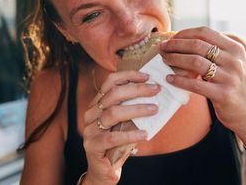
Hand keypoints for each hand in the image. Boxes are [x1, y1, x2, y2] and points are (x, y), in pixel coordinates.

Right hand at [82, 70, 158, 184]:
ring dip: (136, 109)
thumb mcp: (123, 122)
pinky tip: (144, 134)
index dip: (128, 76)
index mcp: (97, 103)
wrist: (103, 169)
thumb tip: (153, 93)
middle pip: (113, 94)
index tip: (147, 76)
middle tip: (155, 90)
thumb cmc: (117, 142)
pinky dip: (130, 134)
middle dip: (136, 89)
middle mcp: (91, 113)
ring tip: (154, 109)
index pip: (110, 82)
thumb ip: (130, 107)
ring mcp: (90, 129)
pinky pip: (113, 138)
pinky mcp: (92, 145)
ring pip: (113, 113)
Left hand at [160, 26, 245, 143]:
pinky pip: (195, 84)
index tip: (171, 37)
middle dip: (175, 45)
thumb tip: (182, 40)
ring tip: (165, 60)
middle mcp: (234, 60)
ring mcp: (230, 77)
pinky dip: (179, 80)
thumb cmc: (233, 85)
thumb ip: (214, 51)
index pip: (205, 32)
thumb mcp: (230, 63)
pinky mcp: (224, 95)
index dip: (185, 33)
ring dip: (175, 59)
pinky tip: (169, 79)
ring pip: (195, 61)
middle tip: (163, 48)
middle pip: (197, 45)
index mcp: (235, 48)